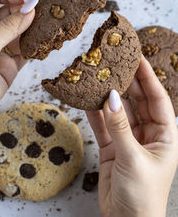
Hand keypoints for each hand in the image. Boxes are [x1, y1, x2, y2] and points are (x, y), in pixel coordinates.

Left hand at [0, 0, 37, 123]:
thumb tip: (28, 10)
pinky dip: (35, 48)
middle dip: (23, 11)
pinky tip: (42, 45)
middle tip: (37, 14)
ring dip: (32, 29)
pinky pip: (26, 51)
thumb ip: (8, 28)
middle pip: (8, 12)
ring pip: (19, 31)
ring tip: (44, 28)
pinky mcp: (10, 65)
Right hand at [86, 56, 177, 216]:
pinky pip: (103, 126)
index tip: (138, 58)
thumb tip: (112, 98)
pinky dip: (95, 114)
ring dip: (109, 97)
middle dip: (127, 83)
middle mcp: (148, 134)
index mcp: (165, 135)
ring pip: (118, 112)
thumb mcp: (133, 158)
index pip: (158, 99)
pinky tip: (87, 100)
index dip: (148, 78)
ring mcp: (128, 140)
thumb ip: (120, 127)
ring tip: (99, 77)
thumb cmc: (142, 196)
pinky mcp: (112, 148)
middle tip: (115, 63)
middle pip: (137, 102)